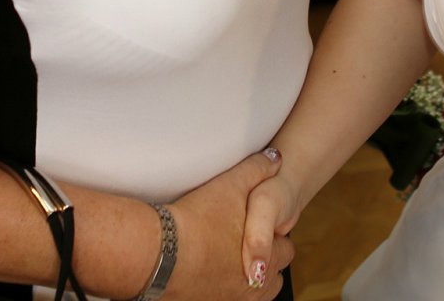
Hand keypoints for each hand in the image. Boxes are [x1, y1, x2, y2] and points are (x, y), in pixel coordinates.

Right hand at [165, 150, 292, 299]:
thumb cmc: (197, 220)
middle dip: (263, 258)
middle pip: (272, 275)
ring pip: (252, 294)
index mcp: (267, 256)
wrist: (158, 254)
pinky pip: (225, 300)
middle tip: (243, 241)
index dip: (272, 234)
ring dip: (246, 278)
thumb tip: (275, 158)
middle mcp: (253, 286)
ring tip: (228, 260)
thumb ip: (257, 169)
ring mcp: (231, 300)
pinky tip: (209, 273)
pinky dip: (223, 289)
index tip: (256, 226)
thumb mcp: (230, 184)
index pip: (285, 248)